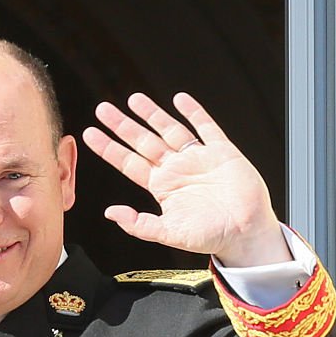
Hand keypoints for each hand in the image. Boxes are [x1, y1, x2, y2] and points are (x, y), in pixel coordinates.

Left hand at [82, 92, 289, 266]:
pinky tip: (180, 100)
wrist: (245, 234)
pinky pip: (205, 127)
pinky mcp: (222, 152)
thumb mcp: (169, 234)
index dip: (109, 148)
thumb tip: (111, 213)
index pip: (129, 163)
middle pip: (144, 141)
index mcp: (162, 187)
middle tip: (103, 109)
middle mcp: (177, 170)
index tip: (90, 134)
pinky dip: (194, 112)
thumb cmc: (210, 236)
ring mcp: (198, 158)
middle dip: (123, 125)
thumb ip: (139, 224)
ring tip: (134, 99)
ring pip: (170, 129)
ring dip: (152, 114)